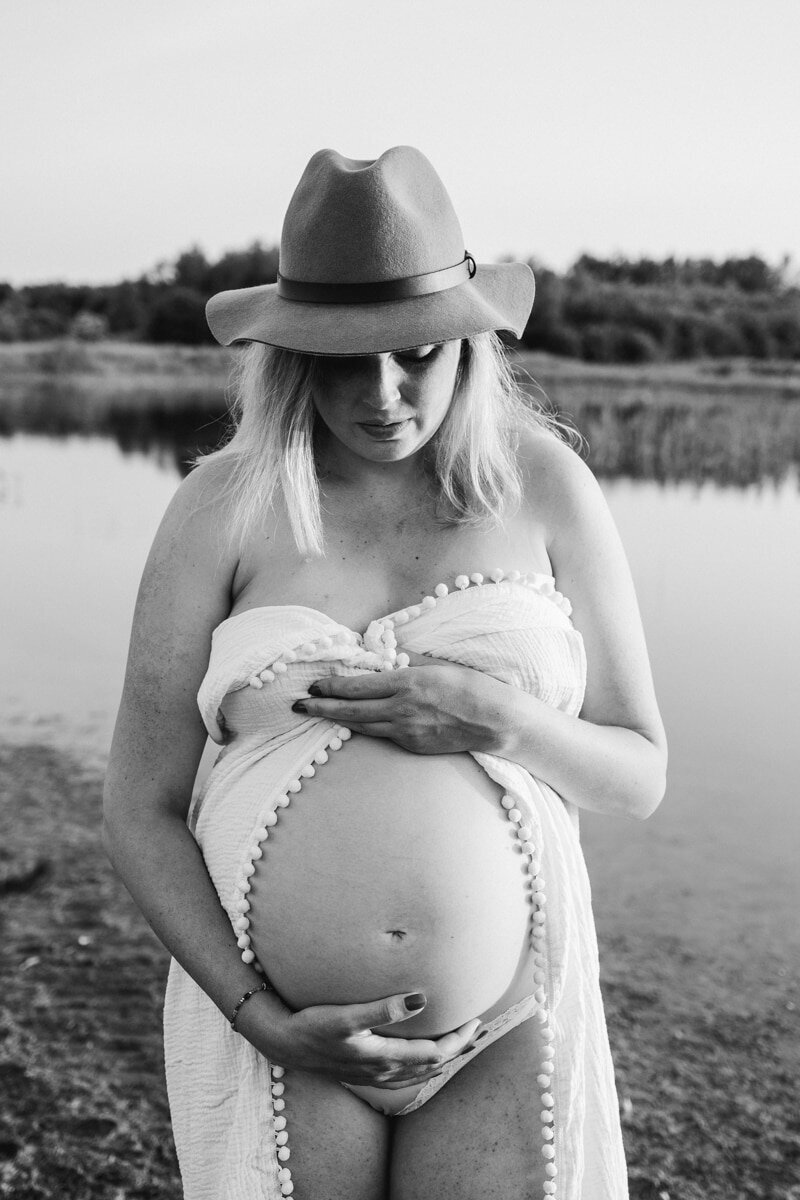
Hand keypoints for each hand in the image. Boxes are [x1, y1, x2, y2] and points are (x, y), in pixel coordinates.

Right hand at [256, 990, 480, 1087]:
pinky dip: (421, 1066)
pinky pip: (404, 1075)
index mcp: (385, 1058)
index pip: (434, 1053)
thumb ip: (383, 1009)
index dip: (458, 1039)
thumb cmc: (313, 1026)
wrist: (285, 1044)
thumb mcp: (346, 1016)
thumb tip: (420, 1000)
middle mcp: (384, 1072)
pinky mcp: (364, 1073)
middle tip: (477, 1030)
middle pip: (431, 1065)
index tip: (475, 1021)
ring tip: (459, 1044)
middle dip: (457, 1049)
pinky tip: (420, 1058)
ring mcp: (374, 1076)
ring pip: (419, 1072)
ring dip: (441, 1058)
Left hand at [297, 652, 507, 754]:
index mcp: (406, 683)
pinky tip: (356, 724)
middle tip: (298, 705)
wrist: (496, 721)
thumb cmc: (472, 687)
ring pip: (363, 726)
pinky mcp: (413, 746)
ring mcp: (406, 732)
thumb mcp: (437, 666)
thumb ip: (408, 664)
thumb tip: (388, 659)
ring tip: (318, 715)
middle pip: (351, 711)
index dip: (331, 687)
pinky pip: (384, 735)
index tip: (313, 685)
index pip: (357, 687)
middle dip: (321, 708)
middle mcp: (401, 709)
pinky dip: (367, 728)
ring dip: (338, 721)